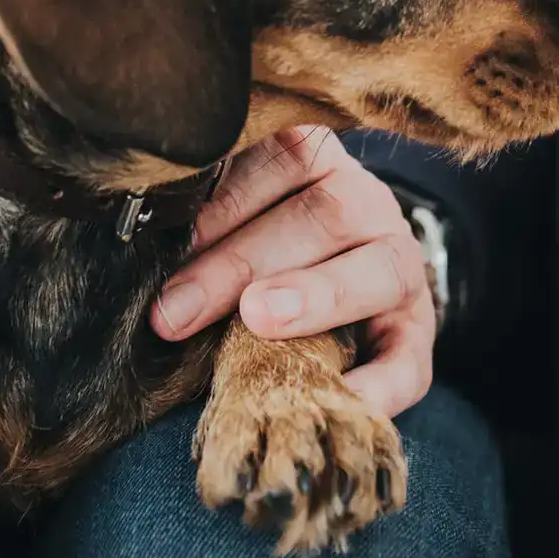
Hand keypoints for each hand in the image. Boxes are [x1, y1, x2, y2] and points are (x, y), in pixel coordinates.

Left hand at [151, 128, 434, 418]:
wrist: (351, 268)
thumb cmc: (269, 239)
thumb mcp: (242, 208)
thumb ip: (207, 218)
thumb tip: (140, 248)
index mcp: (320, 159)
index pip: (279, 163)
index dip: (223, 204)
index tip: (167, 244)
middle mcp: (368, 202)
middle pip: (319, 218)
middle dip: (240, 264)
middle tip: (177, 310)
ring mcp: (402, 265)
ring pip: (374, 272)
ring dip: (312, 297)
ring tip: (256, 323)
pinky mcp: (418, 332)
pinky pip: (409, 359)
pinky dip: (378, 384)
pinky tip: (338, 397)